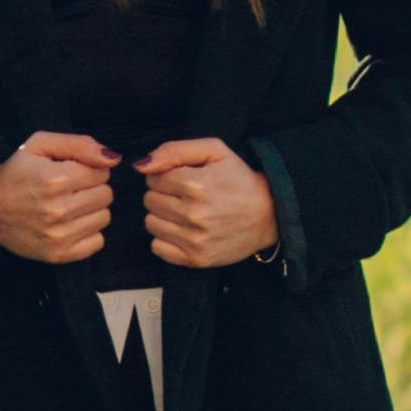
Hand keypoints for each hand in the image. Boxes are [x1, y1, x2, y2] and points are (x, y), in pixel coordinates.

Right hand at [0, 128, 115, 265]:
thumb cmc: (16, 172)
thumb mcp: (40, 145)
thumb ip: (80, 144)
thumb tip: (113, 158)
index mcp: (56, 179)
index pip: (102, 172)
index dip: (88, 169)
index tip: (72, 172)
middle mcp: (59, 210)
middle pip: (106, 195)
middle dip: (91, 188)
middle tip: (70, 189)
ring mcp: (59, 235)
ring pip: (104, 217)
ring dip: (91, 210)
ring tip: (69, 206)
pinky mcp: (59, 254)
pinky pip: (98, 242)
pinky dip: (88, 233)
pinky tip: (71, 224)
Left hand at [142, 135, 276, 271]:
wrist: (269, 214)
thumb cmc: (239, 179)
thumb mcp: (214, 150)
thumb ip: (174, 150)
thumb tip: (141, 165)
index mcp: (196, 185)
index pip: (153, 178)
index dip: (166, 175)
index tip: (183, 178)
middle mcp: (194, 214)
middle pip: (149, 200)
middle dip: (163, 194)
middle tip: (185, 195)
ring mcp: (195, 240)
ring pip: (150, 223)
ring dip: (163, 215)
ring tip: (184, 211)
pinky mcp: (196, 259)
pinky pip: (157, 248)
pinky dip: (166, 238)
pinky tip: (183, 230)